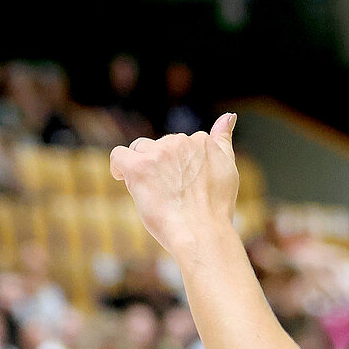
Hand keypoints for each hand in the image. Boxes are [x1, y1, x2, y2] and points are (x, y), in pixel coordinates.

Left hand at [110, 114, 240, 259]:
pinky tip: (124, 179)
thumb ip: (223, 140)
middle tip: (170, 194)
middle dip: (161, 165)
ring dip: (143, 166)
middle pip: (160, 145)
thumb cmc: (216, 208)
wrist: (203, 232)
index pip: (181, 143)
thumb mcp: (228, 168)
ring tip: (153, 192)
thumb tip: (229, 116)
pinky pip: (119, 155)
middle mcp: (181, 142)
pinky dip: (119, 167)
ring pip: (140, 149)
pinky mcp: (139, 167)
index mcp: (202, 141)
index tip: (181, 184)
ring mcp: (159, 153)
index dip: (178, 164)